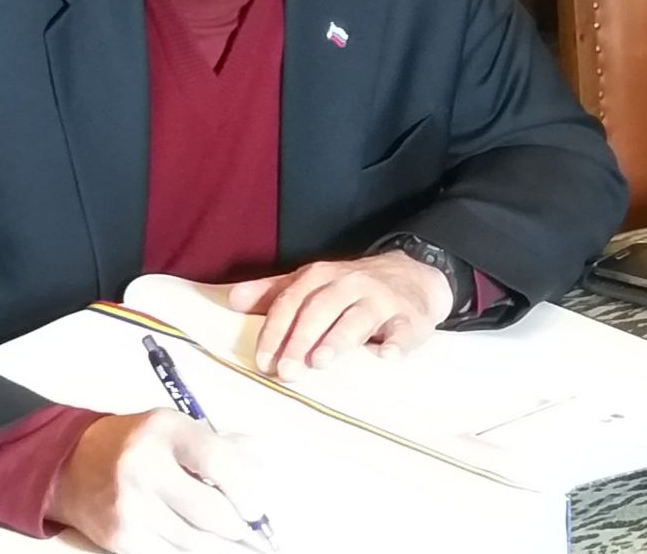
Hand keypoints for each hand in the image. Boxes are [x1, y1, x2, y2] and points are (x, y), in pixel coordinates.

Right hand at [47, 410, 271, 553]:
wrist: (70, 467)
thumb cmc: (134, 445)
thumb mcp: (175, 428)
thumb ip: (220, 445)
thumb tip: (259, 472)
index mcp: (164, 431)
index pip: (219, 462)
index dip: (247, 488)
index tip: (255, 503)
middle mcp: (144, 467)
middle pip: (211, 511)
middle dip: (238, 525)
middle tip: (248, 527)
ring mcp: (130, 507)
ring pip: (195, 541)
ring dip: (220, 543)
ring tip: (229, 537)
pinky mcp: (121, 539)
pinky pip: (171, 553)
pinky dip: (191, 550)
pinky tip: (200, 542)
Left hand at [226, 251, 451, 378]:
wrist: (413, 275)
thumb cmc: (353, 288)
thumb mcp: (313, 283)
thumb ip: (274, 292)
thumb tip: (233, 299)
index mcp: (322, 277)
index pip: (292, 301)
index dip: (275, 330)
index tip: (263, 360)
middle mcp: (350, 284)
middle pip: (320, 309)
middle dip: (301, 340)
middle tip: (287, 371)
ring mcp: (381, 300)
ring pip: (358, 317)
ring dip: (339, 338)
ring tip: (322, 360)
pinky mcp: (409, 318)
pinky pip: (403, 329)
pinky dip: (396, 342)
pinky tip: (387, 356)